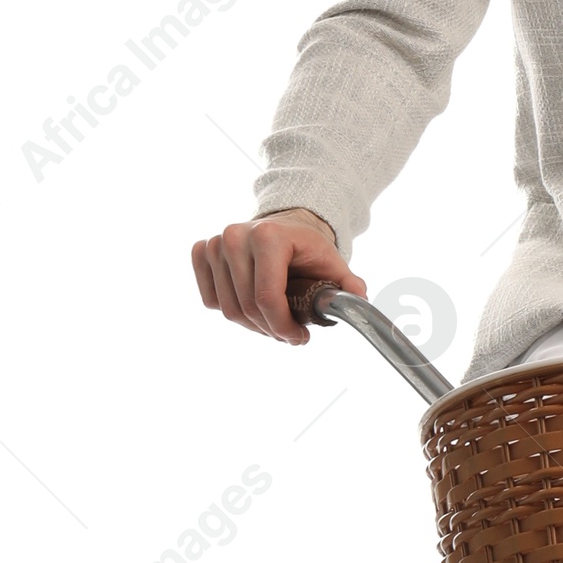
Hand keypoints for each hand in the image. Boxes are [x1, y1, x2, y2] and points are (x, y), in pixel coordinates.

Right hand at [191, 207, 365, 346]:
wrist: (286, 225)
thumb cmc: (309, 247)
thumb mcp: (333, 263)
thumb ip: (348, 285)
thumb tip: (361, 302)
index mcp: (268, 236)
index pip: (267, 298)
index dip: (283, 327)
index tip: (300, 338)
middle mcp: (235, 236)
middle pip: (247, 308)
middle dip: (272, 329)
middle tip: (290, 334)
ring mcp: (214, 244)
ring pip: (228, 310)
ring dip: (254, 325)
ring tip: (275, 322)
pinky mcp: (202, 253)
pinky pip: (212, 300)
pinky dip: (233, 311)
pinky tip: (253, 306)